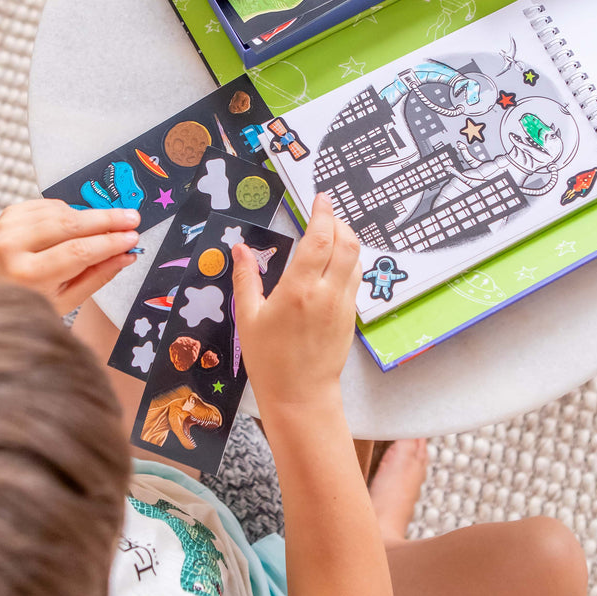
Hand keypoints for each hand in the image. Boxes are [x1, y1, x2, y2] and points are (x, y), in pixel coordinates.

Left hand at [0, 199, 141, 313]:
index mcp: (27, 275)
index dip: (109, 243)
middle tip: (133, 219)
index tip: (133, 238)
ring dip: (91, 216)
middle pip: (70, 225)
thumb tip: (127, 255)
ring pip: (62, 212)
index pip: (78, 252)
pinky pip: (51, 205)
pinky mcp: (9, 214)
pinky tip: (80, 223)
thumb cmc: (32, 299)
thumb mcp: (67, 299)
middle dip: (107, 220)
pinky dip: (71, 212)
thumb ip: (98, 275)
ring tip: (111, 224)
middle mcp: (12, 246)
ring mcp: (8, 227)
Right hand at [232, 193, 360, 412]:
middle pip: (348, 243)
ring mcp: (343, 305)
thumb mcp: (248, 317)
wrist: (300, 398)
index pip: (320, 239)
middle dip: (339, 221)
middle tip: (324, 213)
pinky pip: (354, 279)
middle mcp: (327, 293)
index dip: (323, 213)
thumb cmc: (269, 361)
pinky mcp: (350, 317)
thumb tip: (240, 248)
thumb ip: (246, 278)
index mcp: (300, 290)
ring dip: (346, 240)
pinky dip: (348, 262)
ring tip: (329, 234)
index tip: (320, 198)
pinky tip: (332, 264)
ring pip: (356, 260)